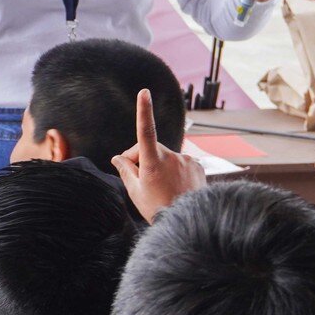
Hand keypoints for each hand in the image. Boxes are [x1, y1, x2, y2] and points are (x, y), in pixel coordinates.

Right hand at [111, 89, 205, 222]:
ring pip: (166, 157)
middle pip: (150, 148)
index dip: (144, 110)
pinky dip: (175, 171)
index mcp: (153, 162)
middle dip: (141, 158)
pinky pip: (180, 163)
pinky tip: (175, 187)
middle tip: (138, 178)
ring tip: (161, 189)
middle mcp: (171, 157)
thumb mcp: (135, 191)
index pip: (145, 131)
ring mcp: (186, 160)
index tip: (144, 93)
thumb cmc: (157, 208)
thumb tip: (118, 158)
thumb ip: (126, 170)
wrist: (188, 222)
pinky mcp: (197, 165)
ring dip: (160, 166)